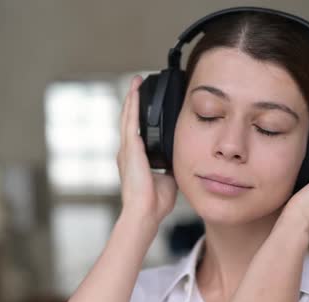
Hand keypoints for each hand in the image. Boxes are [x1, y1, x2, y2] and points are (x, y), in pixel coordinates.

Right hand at [116, 76, 177, 223]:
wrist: (145, 212)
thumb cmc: (155, 202)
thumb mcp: (169, 178)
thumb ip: (172, 166)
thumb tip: (182, 157)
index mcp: (136, 159)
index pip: (137, 132)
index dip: (139, 116)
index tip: (145, 103)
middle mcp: (128, 152)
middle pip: (129, 120)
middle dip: (133, 102)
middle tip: (138, 85)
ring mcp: (127, 149)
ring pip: (128, 116)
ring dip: (132, 98)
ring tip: (136, 82)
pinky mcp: (130, 148)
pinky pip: (131, 121)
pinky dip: (133, 105)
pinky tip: (135, 92)